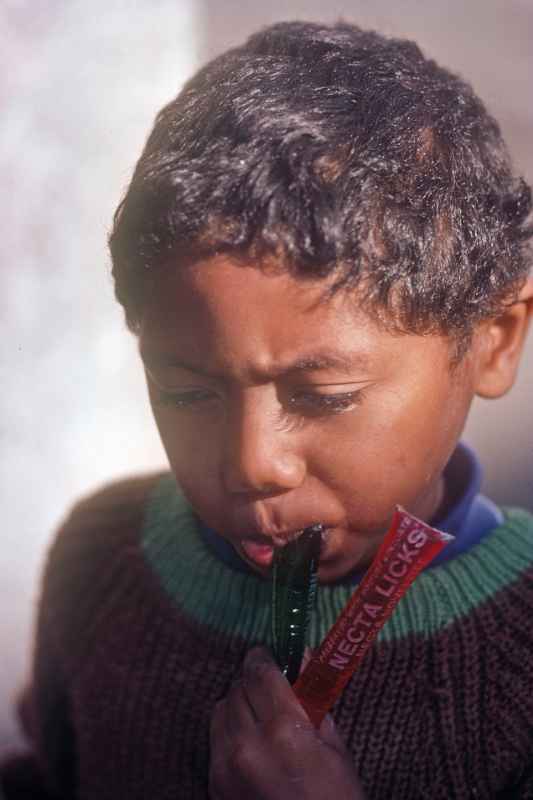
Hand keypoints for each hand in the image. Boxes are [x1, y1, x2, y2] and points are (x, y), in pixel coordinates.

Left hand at [209, 647, 365, 799]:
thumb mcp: (335, 747)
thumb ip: (313, 701)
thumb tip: (302, 660)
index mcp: (285, 731)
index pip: (260, 672)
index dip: (263, 656)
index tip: (267, 653)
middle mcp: (248, 744)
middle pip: (237, 686)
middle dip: (253, 680)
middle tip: (269, 683)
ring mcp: (227, 765)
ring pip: (221, 708)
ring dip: (238, 702)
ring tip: (259, 712)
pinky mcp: (215, 783)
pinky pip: (215, 737)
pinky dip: (230, 729)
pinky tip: (250, 740)